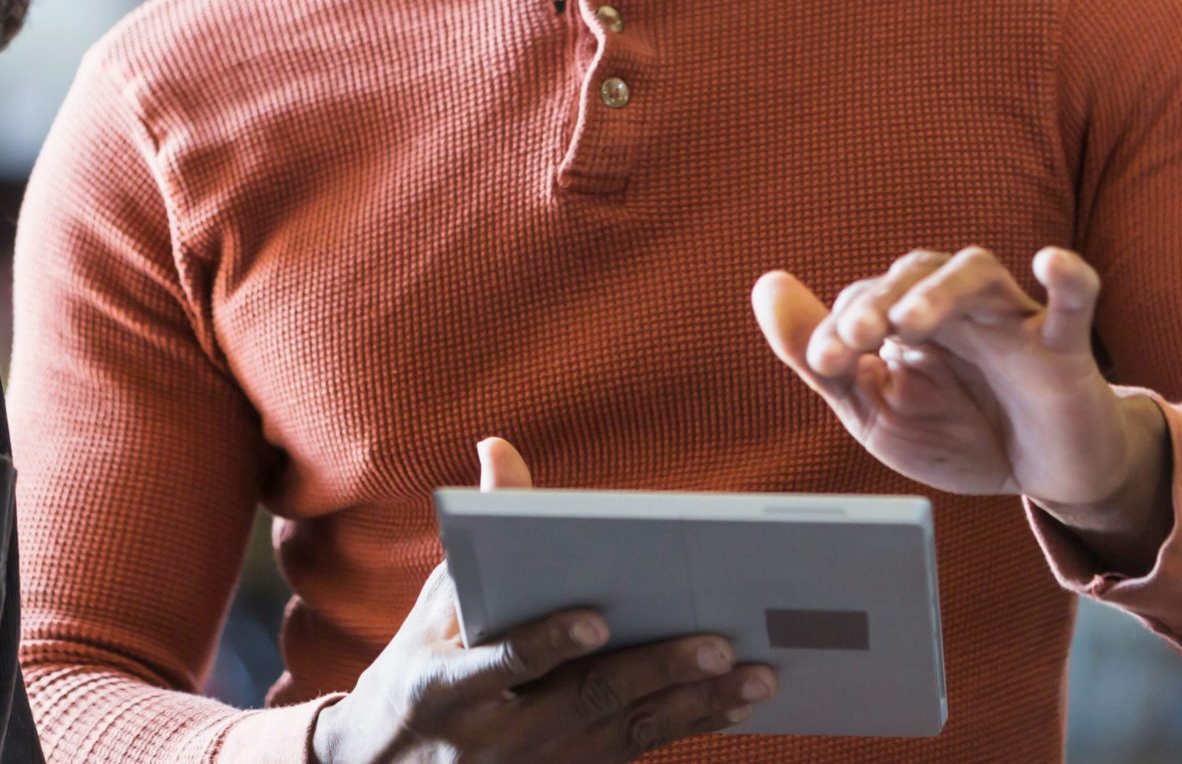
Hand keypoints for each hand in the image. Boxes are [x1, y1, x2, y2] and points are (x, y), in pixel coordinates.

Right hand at [310, 438, 775, 763]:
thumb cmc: (423, 663)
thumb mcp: (437, 602)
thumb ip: (478, 534)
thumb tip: (499, 447)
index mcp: (446, 686)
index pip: (504, 664)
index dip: (548, 643)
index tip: (598, 620)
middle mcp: (494, 736)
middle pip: (586, 704)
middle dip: (655, 673)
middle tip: (719, 644)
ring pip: (625, 735)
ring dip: (694, 707)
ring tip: (757, 677)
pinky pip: (636, 752)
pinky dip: (689, 726)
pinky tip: (737, 705)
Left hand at [753, 248, 1171, 569]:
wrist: (1043, 478)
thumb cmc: (960, 433)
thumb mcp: (877, 411)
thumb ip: (823, 359)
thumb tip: (766, 286)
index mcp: (910, 321)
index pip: (865, 299)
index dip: (837, 326)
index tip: (823, 364)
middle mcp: (959, 308)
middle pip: (916, 270)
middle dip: (879, 299)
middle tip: (856, 336)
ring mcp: (1012, 322)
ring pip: (977, 273)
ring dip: (939, 291)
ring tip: (910, 321)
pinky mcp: (1065, 350)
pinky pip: (1074, 302)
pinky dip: (1068, 278)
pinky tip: (1050, 262)